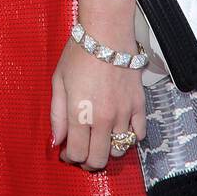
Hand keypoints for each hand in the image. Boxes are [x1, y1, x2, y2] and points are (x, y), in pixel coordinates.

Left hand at [51, 34, 146, 169]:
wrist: (106, 34)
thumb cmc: (79, 54)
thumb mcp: (58, 81)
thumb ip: (57, 114)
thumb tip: (56, 139)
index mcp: (80, 113)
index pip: (77, 153)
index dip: (70, 158)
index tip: (66, 153)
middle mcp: (104, 118)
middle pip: (99, 159)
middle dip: (88, 162)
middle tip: (82, 153)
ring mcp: (124, 114)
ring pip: (119, 150)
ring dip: (108, 150)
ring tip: (99, 139)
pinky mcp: (139, 106)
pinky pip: (138, 135)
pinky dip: (129, 137)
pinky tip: (119, 128)